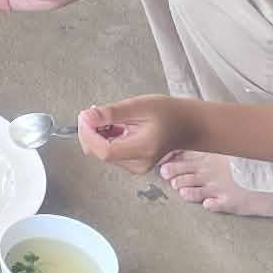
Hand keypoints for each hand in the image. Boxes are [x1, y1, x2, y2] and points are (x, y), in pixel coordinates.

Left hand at [74, 95, 193, 174]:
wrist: (188, 124)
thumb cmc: (170, 113)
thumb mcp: (140, 106)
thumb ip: (112, 113)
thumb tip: (86, 117)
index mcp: (142, 150)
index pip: (104, 150)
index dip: (88, 134)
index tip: (84, 116)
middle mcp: (138, 164)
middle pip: (100, 153)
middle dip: (90, 132)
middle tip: (94, 112)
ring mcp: (135, 166)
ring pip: (103, 152)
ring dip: (98, 134)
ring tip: (111, 117)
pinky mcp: (132, 164)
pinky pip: (110, 152)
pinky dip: (106, 137)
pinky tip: (116, 125)